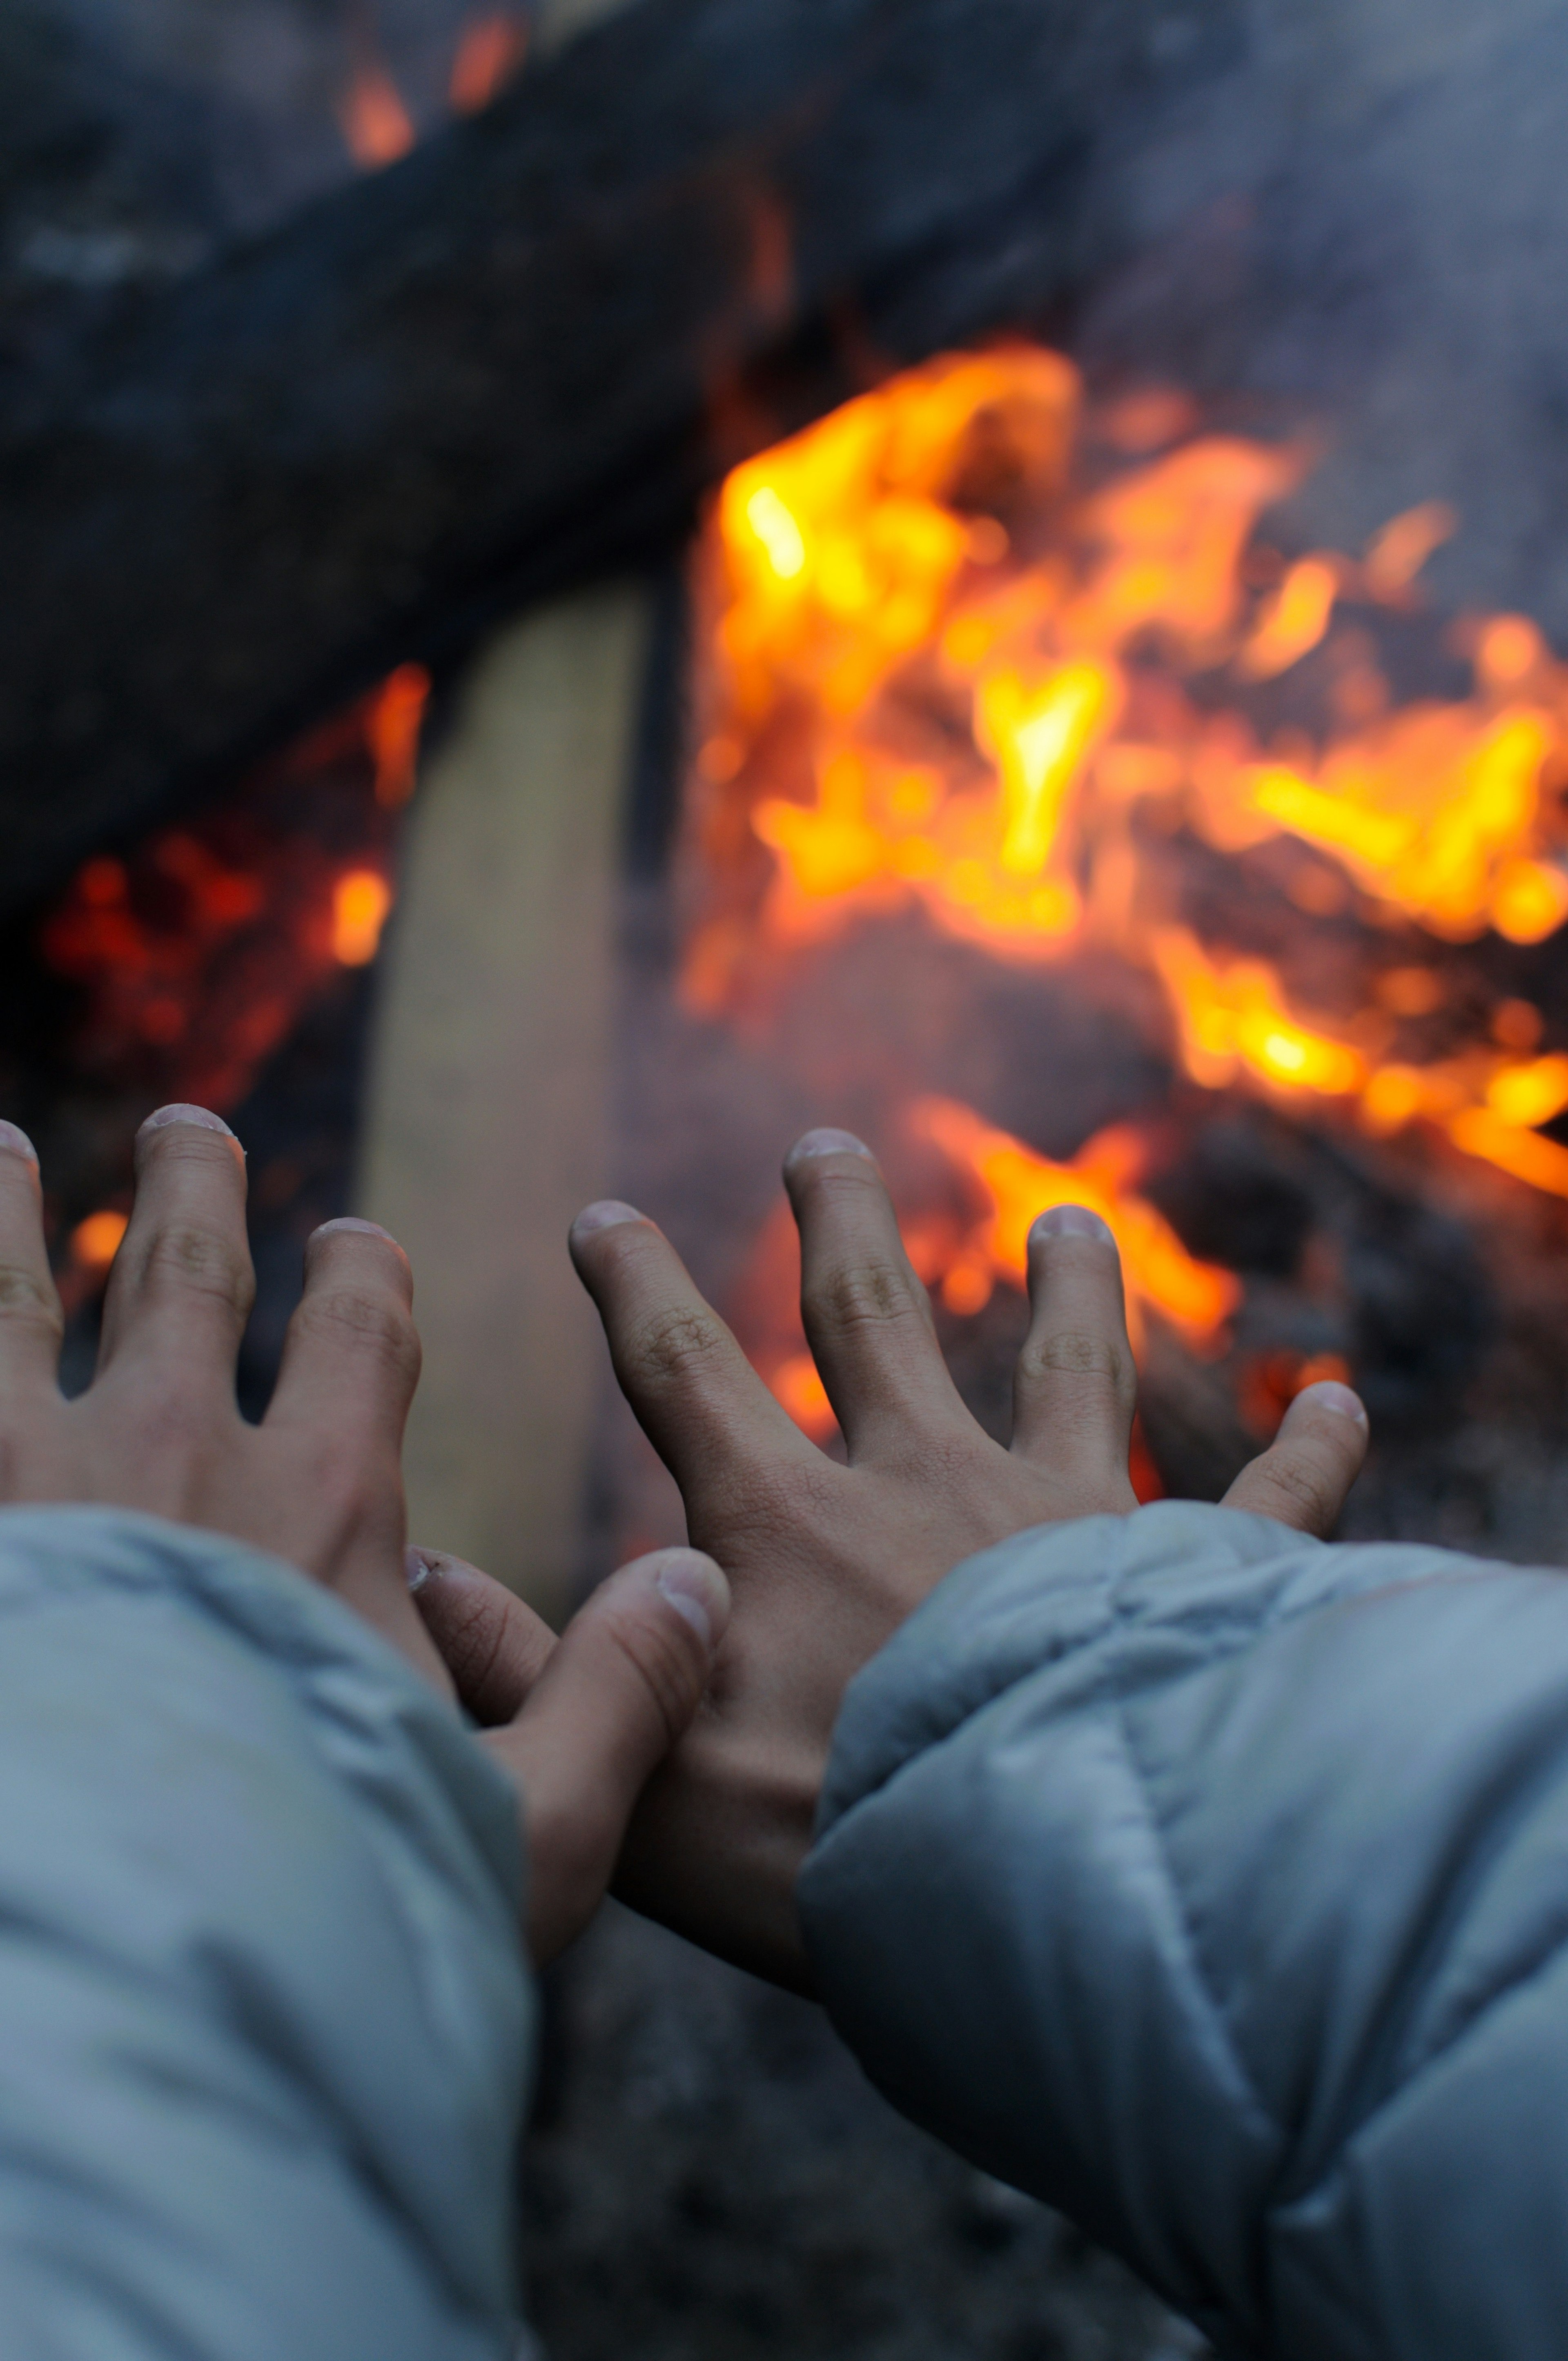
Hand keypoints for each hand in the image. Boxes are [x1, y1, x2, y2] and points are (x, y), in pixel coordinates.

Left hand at [0, 1106, 726, 1964]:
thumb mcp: (519, 1837)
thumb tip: (698, 1581)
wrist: (98, 1959)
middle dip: (193, 1192)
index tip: (355, 1241)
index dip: (363, 1277)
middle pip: (188, 1280)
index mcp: (327, 1511)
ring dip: (10, 1215)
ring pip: (15, 1299)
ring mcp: (29, 1478)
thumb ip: (616, 1700)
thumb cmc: (316, 1915)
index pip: (358, 1342)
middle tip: (186, 1126)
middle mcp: (176, 1458)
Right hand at [416, 1127, 1368, 1992]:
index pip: (684, 1372)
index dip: (634, 1287)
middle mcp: (927, 1485)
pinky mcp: (1187, 1577)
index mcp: (790, 1525)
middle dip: (837, 1219)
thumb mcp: (637, 1779)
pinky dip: (1313, 1449)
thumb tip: (417, 1583)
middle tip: (828, 1142)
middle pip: (872, 1313)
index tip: (603, 1214)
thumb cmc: (827, 1853)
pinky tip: (1347, 1397)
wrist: (1032, 1894)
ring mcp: (1067, 1517)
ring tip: (1072, 1216)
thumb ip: (531, 1676)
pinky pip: (1269, 1503)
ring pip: (1073, 1363)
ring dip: (1070, 1282)